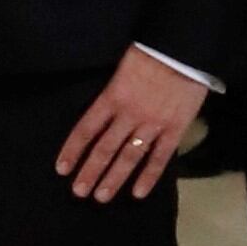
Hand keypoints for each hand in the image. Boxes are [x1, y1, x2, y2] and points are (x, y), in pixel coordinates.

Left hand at [57, 46, 205, 202]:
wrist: (184, 48)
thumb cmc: (151, 53)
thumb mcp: (122, 69)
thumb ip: (112, 95)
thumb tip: (101, 117)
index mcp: (112, 97)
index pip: (86, 129)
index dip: (72, 150)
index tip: (62, 169)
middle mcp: (129, 115)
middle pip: (105, 149)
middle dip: (90, 172)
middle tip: (79, 192)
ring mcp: (152, 124)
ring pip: (129, 157)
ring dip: (114, 178)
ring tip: (101, 197)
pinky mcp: (174, 129)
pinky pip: (160, 157)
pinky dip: (149, 176)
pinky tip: (138, 193)